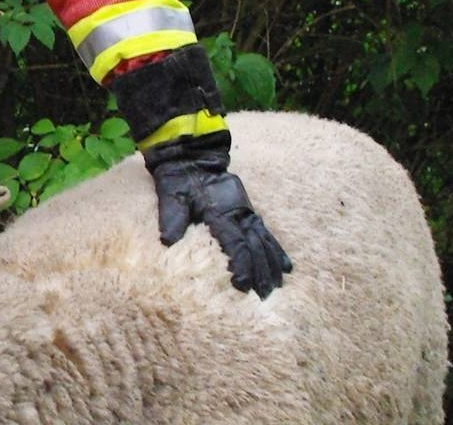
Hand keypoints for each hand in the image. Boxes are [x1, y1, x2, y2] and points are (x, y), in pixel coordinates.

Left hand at [144, 135, 291, 297]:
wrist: (191, 156)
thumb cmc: (179, 179)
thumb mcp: (171, 195)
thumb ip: (172, 217)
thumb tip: (167, 240)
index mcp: (219, 212)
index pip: (236, 244)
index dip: (242, 266)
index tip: (243, 287)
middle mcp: (238, 213)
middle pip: (255, 247)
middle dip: (261, 272)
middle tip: (265, 295)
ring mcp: (246, 211)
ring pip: (264, 241)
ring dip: (271, 264)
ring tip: (278, 286)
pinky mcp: (248, 210)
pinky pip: (266, 233)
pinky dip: (276, 250)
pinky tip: (286, 266)